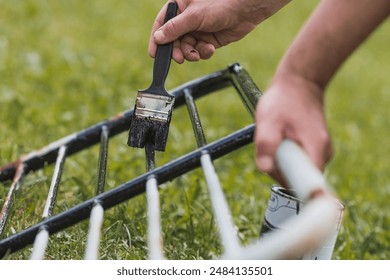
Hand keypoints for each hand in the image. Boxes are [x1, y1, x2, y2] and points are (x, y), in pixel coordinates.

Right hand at [149, 0, 290, 62]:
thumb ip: (175, 28)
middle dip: (177, 50)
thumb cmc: (220, 4)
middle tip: (179, 58)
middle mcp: (187, 19)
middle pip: (174, 40)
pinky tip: (210, 48)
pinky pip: (200, 51)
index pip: (162, 24)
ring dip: (191, 53)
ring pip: (187, 48)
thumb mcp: (194, 16)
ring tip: (197, 54)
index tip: (154, 54)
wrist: (245, 10)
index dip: (157, 39)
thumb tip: (158, 38)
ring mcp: (197, 30)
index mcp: (179, 7)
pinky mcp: (208, 39)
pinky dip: (203, 52)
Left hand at [254, 74, 332, 183]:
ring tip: (277, 137)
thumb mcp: (269, 120)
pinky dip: (285, 154)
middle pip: (298, 179)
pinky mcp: (315, 149)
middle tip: (271, 144)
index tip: (274, 166)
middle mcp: (323, 154)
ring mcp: (320, 152)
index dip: (286, 181)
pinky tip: (282, 138)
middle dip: (279, 168)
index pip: (305, 184)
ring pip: (296, 170)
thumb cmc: (284, 99)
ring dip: (280, 160)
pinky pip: (297, 161)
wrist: (300, 83)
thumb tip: (265, 169)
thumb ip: (266, 144)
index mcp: (317, 150)